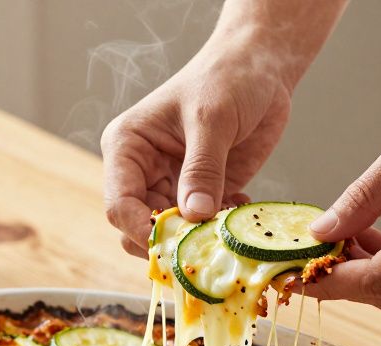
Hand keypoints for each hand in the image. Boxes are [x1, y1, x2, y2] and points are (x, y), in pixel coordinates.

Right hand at [101, 37, 291, 256]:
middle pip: (139, 227)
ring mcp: (172, 185)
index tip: (174, 244)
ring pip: (171, 234)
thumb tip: (194, 216)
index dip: (141, 229)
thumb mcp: (212, 119)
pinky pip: (202, 228)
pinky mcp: (203, 193)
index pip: (119, 204)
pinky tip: (241, 207)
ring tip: (227, 222)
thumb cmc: (227, 78)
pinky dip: (220, 229)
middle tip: (205, 241)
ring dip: (198, 239)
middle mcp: (143, 172)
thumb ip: (202, 169)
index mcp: (127, 148)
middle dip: (170, 241)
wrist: (261, 67)